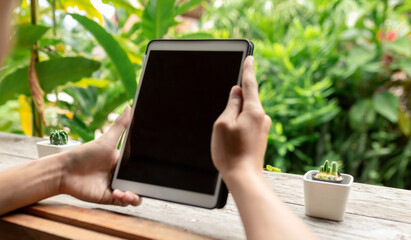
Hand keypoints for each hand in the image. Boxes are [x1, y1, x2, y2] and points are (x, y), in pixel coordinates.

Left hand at [61, 106, 141, 206]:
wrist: (64, 172)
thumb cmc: (83, 154)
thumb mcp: (106, 140)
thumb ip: (121, 126)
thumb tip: (130, 107)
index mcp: (123, 162)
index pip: (141, 167)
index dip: (149, 171)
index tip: (154, 169)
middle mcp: (121, 175)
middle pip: (140, 182)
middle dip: (145, 186)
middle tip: (144, 183)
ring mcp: (115, 186)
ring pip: (134, 194)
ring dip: (135, 196)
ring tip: (128, 192)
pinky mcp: (108, 197)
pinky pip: (123, 202)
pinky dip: (125, 200)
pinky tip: (119, 193)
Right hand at [211, 56, 270, 177]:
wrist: (244, 177)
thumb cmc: (230, 152)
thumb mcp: (223, 123)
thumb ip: (231, 104)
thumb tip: (237, 92)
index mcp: (254, 111)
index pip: (250, 84)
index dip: (248, 70)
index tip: (250, 58)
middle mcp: (262, 117)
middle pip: (246, 101)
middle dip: (234, 104)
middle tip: (225, 123)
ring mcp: (263, 128)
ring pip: (245, 114)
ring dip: (235, 119)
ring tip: (226, 139)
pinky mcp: (260, 137)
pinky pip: (248, 124)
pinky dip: (239, 127)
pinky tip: (232, 142)